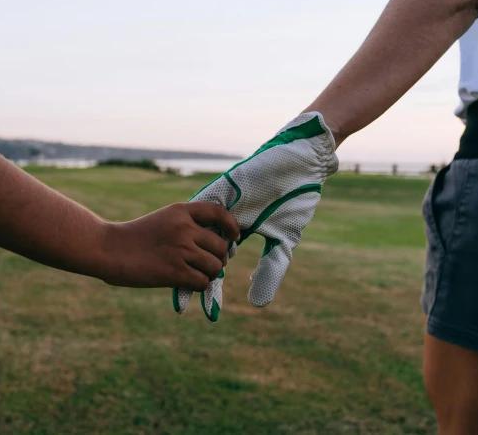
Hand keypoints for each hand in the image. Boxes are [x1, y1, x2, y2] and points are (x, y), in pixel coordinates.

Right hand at [98, 202, 239, 288]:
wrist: (108, 249)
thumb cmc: (134, 237)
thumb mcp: (162, 220)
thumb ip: (186, 225)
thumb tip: (216, 244)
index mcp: (181, 211)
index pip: (219, 212)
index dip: (232, 226)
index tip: (234, 237)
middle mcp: (184, 228)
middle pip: (221, 246)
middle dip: (219, 258)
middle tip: (209, 264)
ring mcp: (181, 249)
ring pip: (215, 266)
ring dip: (210, 274)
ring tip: (198, 274)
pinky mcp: (175, 271)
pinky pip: (203, 281)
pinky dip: (200, 285)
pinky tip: (188, 283)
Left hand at [172, 112, 337, 320]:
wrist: (300, 166)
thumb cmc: (293, 200)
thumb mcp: (282, 240)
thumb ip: (270, 269)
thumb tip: (257, 304)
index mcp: (234, 233)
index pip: (214, 263)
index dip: (207, 286)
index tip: (198, 312)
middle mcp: (220, 221)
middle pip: (198, 252)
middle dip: (191, 274)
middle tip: (184, 300)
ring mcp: (219, 204)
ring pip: (194, 232)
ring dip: (187, 253)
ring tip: (177, 275)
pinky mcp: (220, 187)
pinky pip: (202, 207)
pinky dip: (192, 223)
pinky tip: (181, 241)